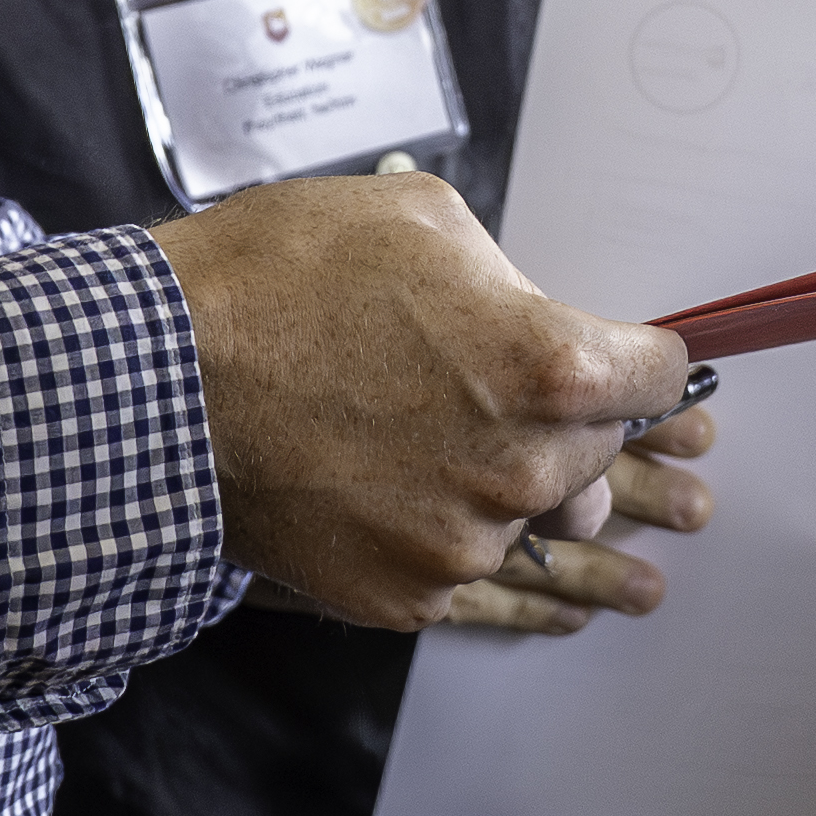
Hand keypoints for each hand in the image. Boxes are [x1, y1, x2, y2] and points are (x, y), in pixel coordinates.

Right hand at [161, 173, 692, 628]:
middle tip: (489, 389)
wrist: (156, 379)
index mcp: (553, 368)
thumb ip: (510, 281)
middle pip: (597, 454)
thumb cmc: (281, 278)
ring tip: (417, 435)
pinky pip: (452, 563)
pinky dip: (427, 528)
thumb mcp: (420, 221)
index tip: (629, 360)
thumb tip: (535, 319)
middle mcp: (525, 469)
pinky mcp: (403, 594)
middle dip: (561, 421)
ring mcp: (464, 542)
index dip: (642, 357)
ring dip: (495, 480)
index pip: (660, 375)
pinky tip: (374, 481)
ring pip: (525, 515)